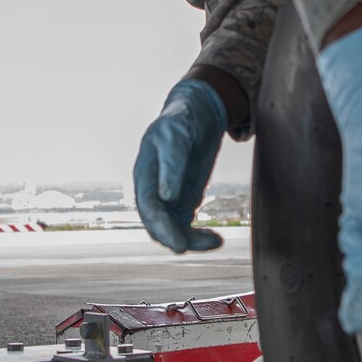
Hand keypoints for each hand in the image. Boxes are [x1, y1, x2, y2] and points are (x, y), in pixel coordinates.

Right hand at [134, 78, 227, 252]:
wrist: (198, 114)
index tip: (179, 243)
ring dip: (190, 240)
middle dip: (173, 238)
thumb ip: (172, 165)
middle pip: (157, 223)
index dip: (160, 226)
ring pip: (172, 229)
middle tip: (191, 247)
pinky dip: (200, 236)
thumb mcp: (177, 137)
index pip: (148, 206)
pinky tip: (216, 239)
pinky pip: (186, 227)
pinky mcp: (183, 202)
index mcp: (145, 174)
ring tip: (214, 241)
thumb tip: (166, 197)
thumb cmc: (183, 121)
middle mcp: (153, 190)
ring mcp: (168, 198)